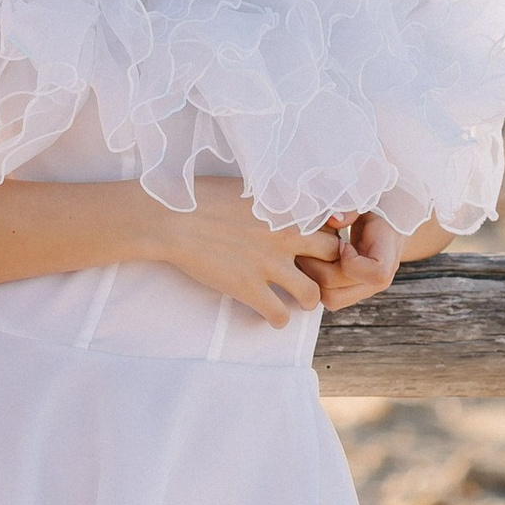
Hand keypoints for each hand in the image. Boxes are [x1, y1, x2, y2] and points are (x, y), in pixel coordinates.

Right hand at [152, 179, 331, 327]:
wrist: (172, 218)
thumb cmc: (202, 196)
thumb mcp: (249, 185)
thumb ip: (274, 196)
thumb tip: (284, 200)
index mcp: (287, 208)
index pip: (331, 223)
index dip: (328, 234)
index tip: (318, 243)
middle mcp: (285, 236)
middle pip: (332, 257)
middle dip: (329, 267)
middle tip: (317, 273)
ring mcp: (268, 264)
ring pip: (313, 294)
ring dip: (309, 300)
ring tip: (299, 300)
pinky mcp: (248, 288)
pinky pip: (279, 315)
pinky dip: (278, 319)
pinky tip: (270, 314)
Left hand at [302, 209, 402, 310]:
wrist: (389, 229)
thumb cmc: (377, 213)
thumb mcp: (367, 204)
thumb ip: (352, 211)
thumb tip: (332, 219)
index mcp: (388, 256)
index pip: (375, 273)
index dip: (350, 259)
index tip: (341, 242)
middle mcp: (379, 281)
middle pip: (340, 289)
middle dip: (318, 267)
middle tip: (311, 247)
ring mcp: (365, 291)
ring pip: (330, 300)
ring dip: (314, 278)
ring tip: (311, 255)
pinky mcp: (352, 294)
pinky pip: (329, 299)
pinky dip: (316, 283)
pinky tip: (315, 262)